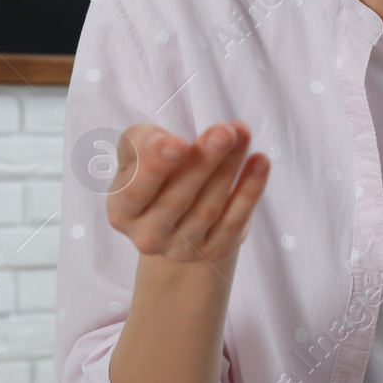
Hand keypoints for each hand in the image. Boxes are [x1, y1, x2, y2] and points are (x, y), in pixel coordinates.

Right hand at [104, 121, 269, 266]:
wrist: (174, 218)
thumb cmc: (155, 173)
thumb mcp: (136, 155)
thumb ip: (142, 142)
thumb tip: (168, 143)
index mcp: (122, 210)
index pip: (136, 190)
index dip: (156, 167)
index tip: (178, 142)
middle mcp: (148, 236)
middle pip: (177, 198)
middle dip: (203, 161)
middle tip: (224, 132)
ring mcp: (182, 248)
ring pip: (209, 207)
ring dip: (229, 167)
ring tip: (242, 133)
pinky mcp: (215, 250)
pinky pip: (235, 220)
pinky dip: (250, 191)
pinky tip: (260, 162)